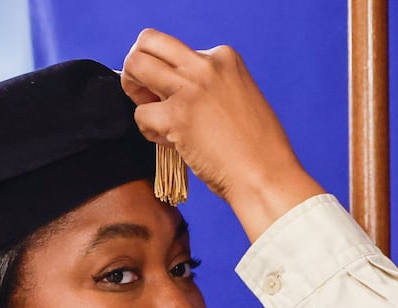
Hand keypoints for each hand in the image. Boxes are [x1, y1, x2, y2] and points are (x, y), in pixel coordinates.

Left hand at [121, 28, 324, 239]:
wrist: (265, 175)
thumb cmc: (255, 147)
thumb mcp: (238, 97)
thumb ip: (207, 85)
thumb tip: (170, 89)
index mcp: (224, 57)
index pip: (175, 49)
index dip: (167, 72)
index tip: (175, 95)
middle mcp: (206, 64)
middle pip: (148, 42)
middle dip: (136, 65)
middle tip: (143, 92)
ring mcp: (190, 88)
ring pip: (135, 66)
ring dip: (131, 88)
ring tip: (151, 114)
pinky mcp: (177, 116)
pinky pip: (140, 114)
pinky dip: (148, 131)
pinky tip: (170, 143)